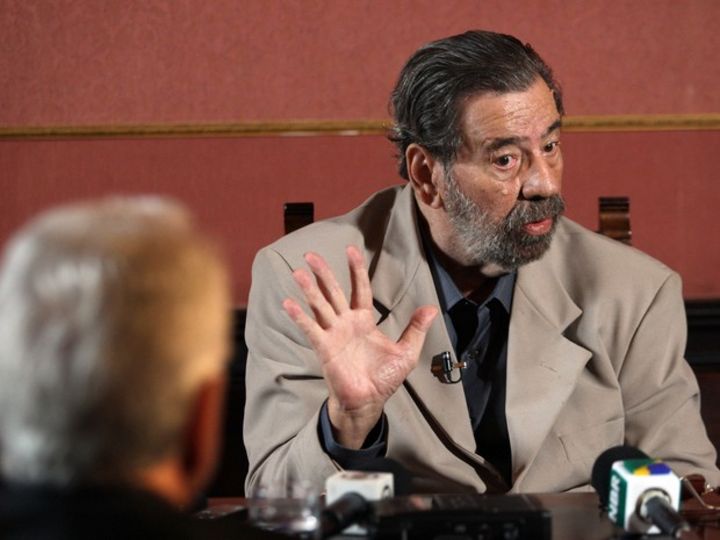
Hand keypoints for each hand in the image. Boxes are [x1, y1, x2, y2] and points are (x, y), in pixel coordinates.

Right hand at [283, 245, 436, 448]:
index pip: (359, 288)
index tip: (350, 250)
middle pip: (334, 292)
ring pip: (320, 306)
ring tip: (298, 272)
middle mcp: (346, 323)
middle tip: (311, 254)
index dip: (356, 270)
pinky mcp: (324, 348)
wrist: (369, 402)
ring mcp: (333, 334)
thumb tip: (433, 309)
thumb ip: (416, 329)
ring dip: (309, 289)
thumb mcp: (407, 352)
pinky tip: (289, 303)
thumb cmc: (384, 378)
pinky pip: (311, 329)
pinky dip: (300, 317)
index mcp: (364, 320)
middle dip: (323, 273)